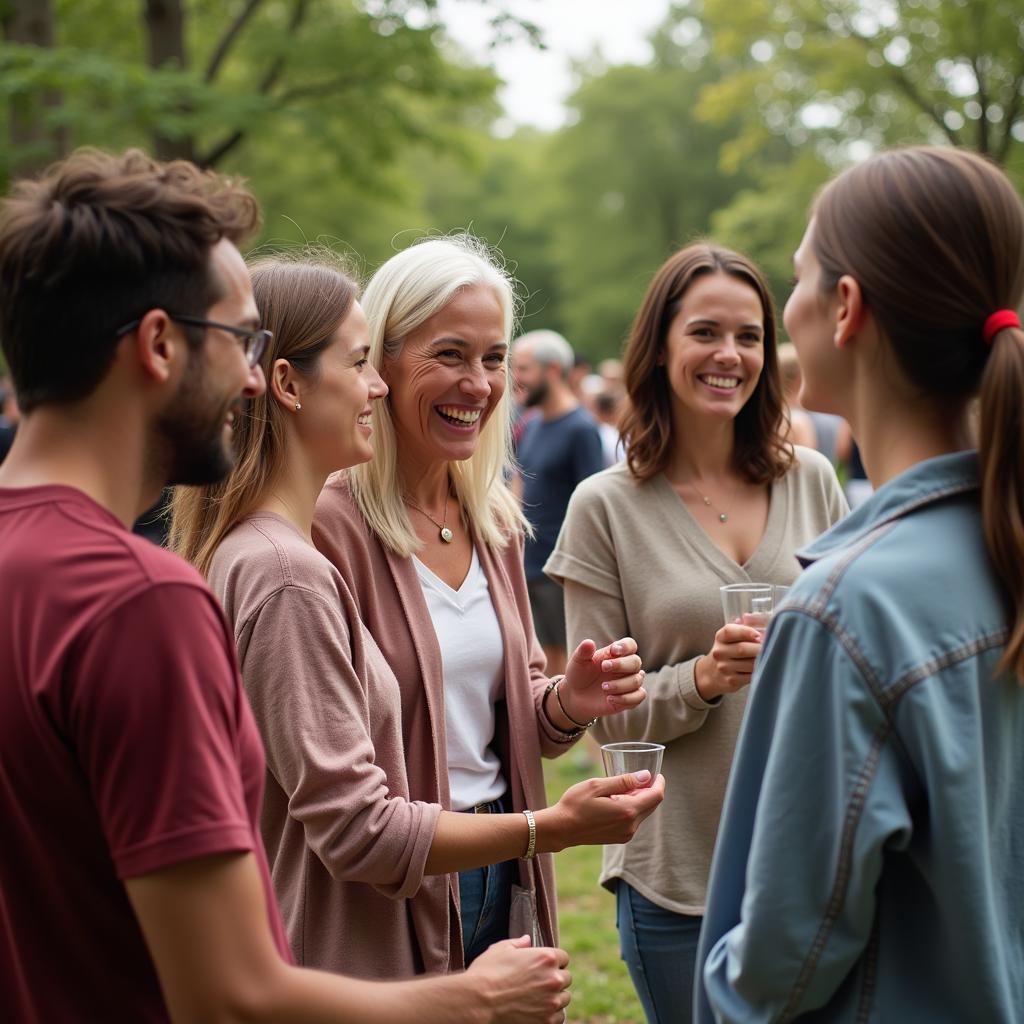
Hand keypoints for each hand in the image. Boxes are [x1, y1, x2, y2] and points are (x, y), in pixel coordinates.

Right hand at [468, 935, 570, 1023]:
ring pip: (564, 999)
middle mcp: (553, 979)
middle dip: (555, 979)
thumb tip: (527, 940)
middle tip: (539, 983)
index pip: (564, 958)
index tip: (545, 967)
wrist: (477, 1002)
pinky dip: (551, 1015)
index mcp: (545, 958)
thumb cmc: (487, 973)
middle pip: (566, 978)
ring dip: (555, 997)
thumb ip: (518, 944)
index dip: (554, 962)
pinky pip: (559, 1018)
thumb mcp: (500, 949)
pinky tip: (538, 1011)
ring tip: (538, 998)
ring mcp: (551, 1002)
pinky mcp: (546, 1022)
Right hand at [538, 771, 664, 852]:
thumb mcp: (597, 785)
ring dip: (641, 799)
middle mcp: (631, 826)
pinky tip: (619, 800)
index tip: (656, 773)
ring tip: (627, 787)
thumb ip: (624, 781)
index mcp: (627, 811)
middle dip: (650, 790)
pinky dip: (633, 809)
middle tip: (641, 777)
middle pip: (652, 805)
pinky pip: (634, 821)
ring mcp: (626, 834)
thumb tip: (646, 776)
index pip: (656, 796)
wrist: (561, 828)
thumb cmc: (575, 803)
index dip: (659, 783)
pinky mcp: (620, 838)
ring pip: (643, 813)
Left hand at [559, 637, 644, 721]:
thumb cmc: (578, 674)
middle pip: (636, 662)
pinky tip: (609, 699)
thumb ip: (583, 651)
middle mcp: (625, 667)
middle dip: (621, 665)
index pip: (630, 645)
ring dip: (620, 684)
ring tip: (603, 687)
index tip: (614, 651)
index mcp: (615, 654)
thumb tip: (589, 643)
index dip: (626, 646)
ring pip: (637, 680)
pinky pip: (639, 696)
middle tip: (604, 667)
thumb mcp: (578, 661)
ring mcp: (628, 682)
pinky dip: (626, 698)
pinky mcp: (629, 698)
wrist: (575, 696)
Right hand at [694, 620, 763, 700]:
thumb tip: (755, 617)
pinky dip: (760, 671)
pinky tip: (763, 666)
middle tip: (773, 646)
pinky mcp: (731, 681)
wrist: (711, 673)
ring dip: (762, 660)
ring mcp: (724, 668)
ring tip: (771, 656)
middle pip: (742, 649)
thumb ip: (744, 626)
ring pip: (749, 664)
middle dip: (760, 648)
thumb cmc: (728, 650)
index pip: (730, 631)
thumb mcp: (731, 637)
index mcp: (720, 637)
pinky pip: (751, 676)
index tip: (758, 635)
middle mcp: (719, 652)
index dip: (746, 632)